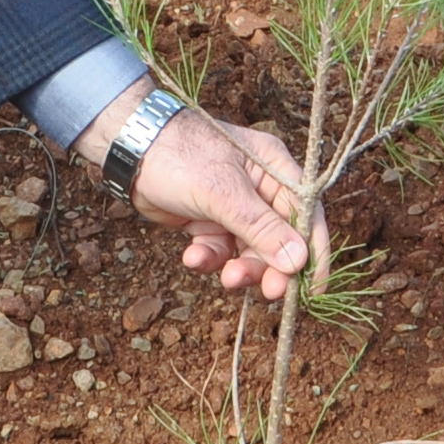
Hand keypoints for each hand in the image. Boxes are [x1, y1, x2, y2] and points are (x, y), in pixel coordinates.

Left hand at [76, 88, 325, 297]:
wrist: (129, 151)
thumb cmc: (180, 156)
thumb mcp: (223, 193)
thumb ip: (261, 228)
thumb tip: (299, 260)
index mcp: (274, 169)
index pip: (307, 214)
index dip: (313, 252)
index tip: (313, 289)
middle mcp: (260, 189)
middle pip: (279, 240)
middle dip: (271, 267)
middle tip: (268, 292)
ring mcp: (234, 207)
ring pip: (249, 251)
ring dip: (239, 268)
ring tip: (226, 278)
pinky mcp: (210, 222)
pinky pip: (220, 251)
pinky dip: (209, 259)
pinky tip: (192, 257)